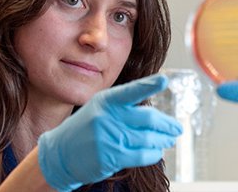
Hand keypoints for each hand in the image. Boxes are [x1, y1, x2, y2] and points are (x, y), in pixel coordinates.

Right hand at [38, 74, 181, 190]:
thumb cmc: (87, 127)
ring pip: (147, 138)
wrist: (60, 153)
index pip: (131, 91)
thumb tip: (158, 116)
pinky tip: (157, 151)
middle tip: (177, 128)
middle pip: (148, 118)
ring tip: (169, 139)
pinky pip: (141, 154)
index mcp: (106, 100)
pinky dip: (153, 153)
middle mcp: (107, 117)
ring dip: (163, 139)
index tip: (164, 80)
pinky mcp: (109, 157)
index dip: (149, 85)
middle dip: (167, 124)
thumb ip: (126, 107)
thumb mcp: (100, 108)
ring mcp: (108, 137)